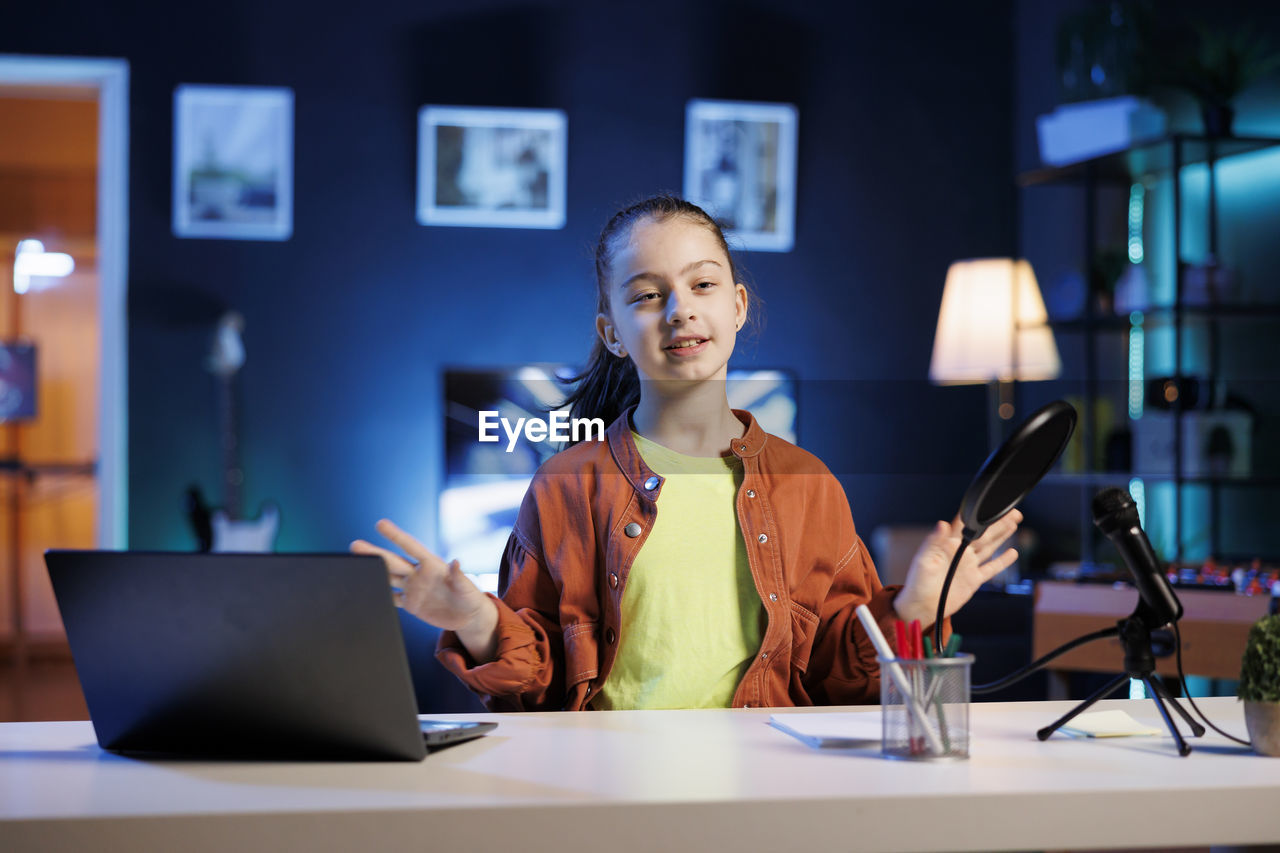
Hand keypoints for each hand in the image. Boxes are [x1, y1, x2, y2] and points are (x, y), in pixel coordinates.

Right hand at [349, 520, 497, 649]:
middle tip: (355, 545)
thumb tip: (456, 561)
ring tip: (355, 563)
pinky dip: (379, 594)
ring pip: (388, 577)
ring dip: (373, 571)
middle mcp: (419, 574)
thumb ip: (460, 576)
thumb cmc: (471, 598)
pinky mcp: (411, 604)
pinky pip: (391, 597)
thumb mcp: (468, 588)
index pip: (411, 547)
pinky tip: (366, 590)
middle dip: (374, 553)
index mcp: (432, 565)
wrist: (468, 617)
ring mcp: (413, 589)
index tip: (381, 524)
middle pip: (393, 561)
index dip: (396, 536)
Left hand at [892, 509, 1022, 625]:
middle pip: (982, 534)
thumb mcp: (923, 559)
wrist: (923, 606)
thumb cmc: (918, 582)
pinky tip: (1012, 553)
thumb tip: (941, 523)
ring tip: (1013, 523)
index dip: (976, 514)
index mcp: (947, 544)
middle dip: (996, 522)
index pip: (964, 524)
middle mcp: (960, 552)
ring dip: (1002, 536)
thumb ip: (933, 541)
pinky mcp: (974, 579)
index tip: (988, 503)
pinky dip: (1003, 561)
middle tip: (1011, 511)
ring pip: (989, 547)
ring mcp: (968, 565)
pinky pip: (991, 568)